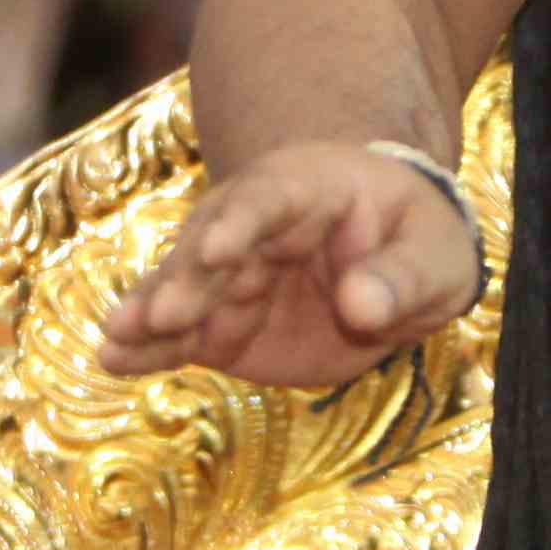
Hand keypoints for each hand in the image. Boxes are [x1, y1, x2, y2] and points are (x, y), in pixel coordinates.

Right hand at [96, 139, 486, 389]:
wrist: (396, 261)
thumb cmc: (419, 242)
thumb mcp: (438, 256)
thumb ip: (402, 278)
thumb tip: (362, 305)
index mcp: (309, 189)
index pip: (270, 199)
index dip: (242, 221)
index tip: (216, 248)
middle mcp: (255, 225)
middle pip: (212, 247)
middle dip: (186, 280)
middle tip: (160, 314)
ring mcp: (232, 274)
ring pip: (184, 290)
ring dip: (150, 315)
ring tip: (114, 341)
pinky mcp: (221, 322)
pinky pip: (179, 334)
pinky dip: (147, 348)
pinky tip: (112, 361)